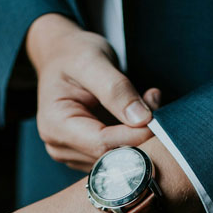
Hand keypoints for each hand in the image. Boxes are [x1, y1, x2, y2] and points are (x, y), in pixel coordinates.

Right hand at [26, 13, 160, 170]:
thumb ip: (116, 90)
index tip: (156, 117)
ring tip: (145, 101)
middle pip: (111, 156)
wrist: (62, 55)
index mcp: (55, 125)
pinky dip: (134, 136)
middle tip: (153, 101)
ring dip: (139, 135)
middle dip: (139, 135)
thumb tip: (141, 119)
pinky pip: (119, 154)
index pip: (102, 144)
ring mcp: (75, 154)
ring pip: (119, 158)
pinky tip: (137, 113)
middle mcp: (61, 146)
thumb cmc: (73, 54)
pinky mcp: (89, 153)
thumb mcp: (92, 61)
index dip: (134, 136)